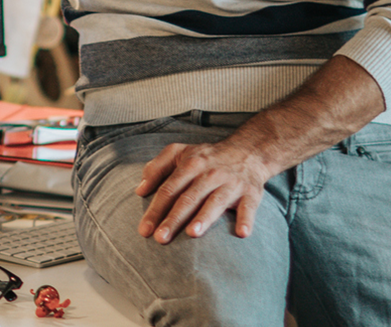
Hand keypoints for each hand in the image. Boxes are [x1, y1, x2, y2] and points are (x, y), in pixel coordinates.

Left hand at [135, 139, 276, 243]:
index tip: (144, 230)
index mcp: (190, 165)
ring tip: (192, 233)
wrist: (248, 151)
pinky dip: (246, 219)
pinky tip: (241, 233)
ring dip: (205, 217)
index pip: (169, 189)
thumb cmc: (206, 157)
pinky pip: (248, 207)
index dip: (155, 209)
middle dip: (174, 219)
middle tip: (160, 238)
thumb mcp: (179, 153)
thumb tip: (139, 190)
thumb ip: (156, 168)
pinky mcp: (251, 194)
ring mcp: (231, 184)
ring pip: (215, 202)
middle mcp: (210, 174)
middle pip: (188, 198)